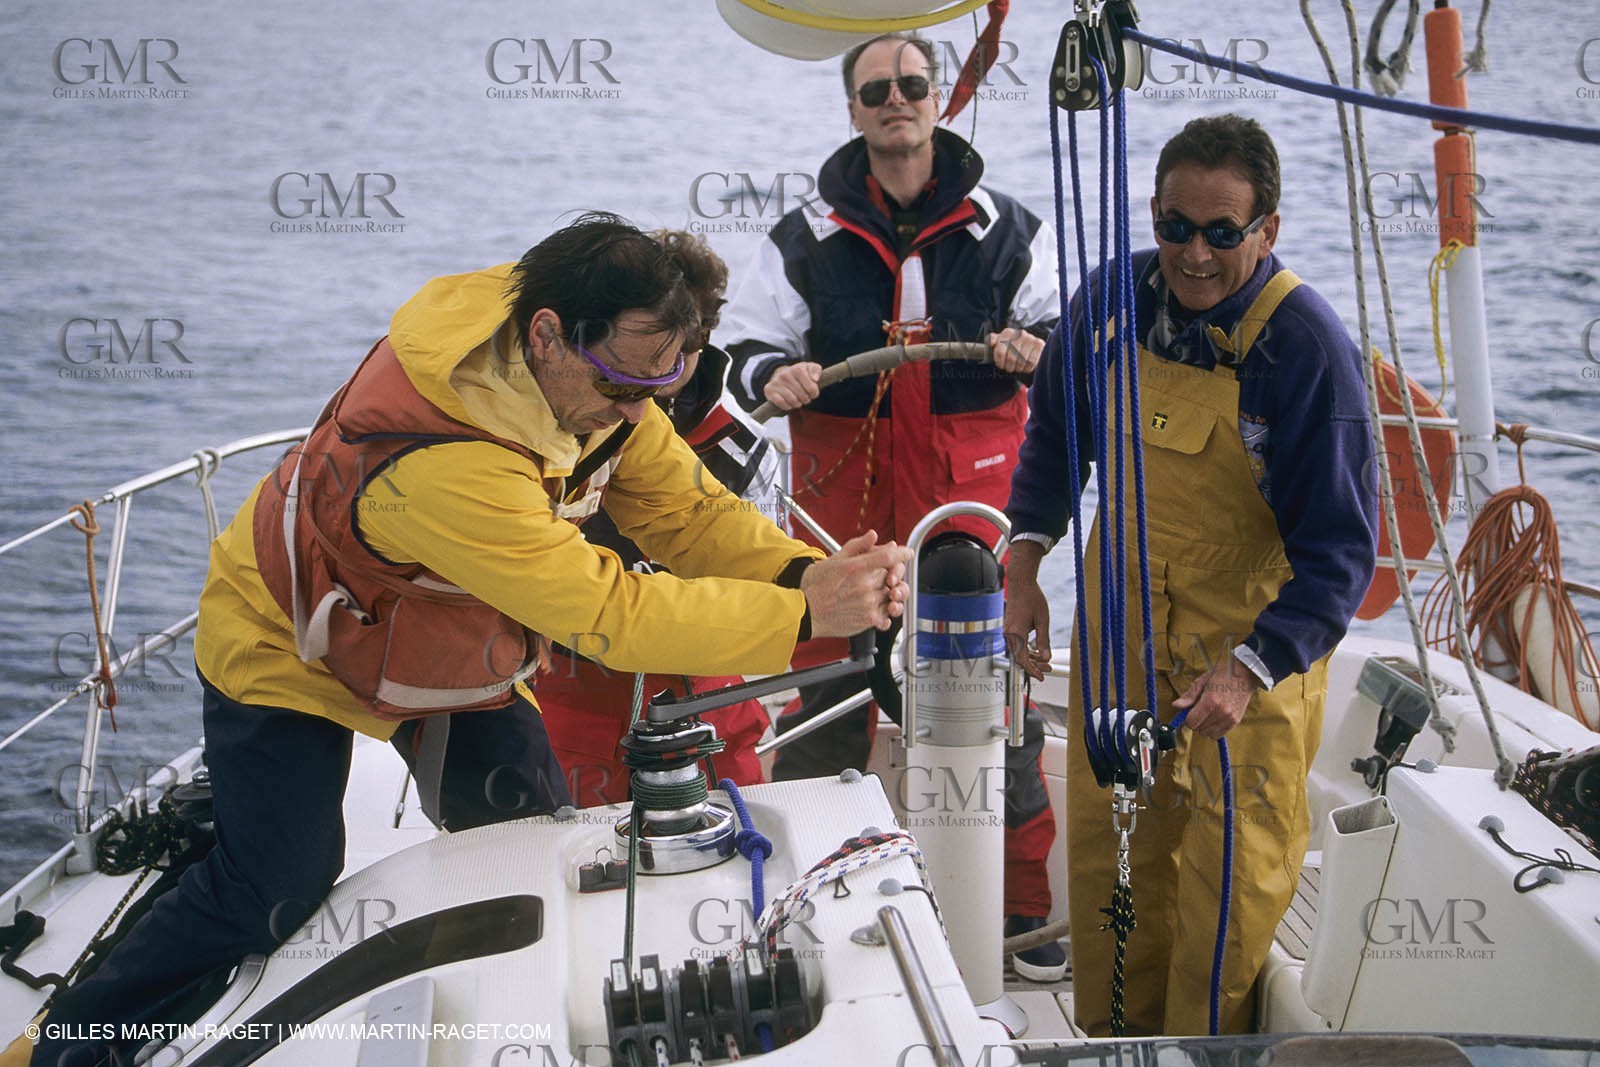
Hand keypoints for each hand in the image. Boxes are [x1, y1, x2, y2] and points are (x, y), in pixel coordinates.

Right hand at [763, 362, 822, 410]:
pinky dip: (787, 406)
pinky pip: (781, 403)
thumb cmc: (800, 375)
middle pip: (802, 395)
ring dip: (797, 403)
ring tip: (798, 400)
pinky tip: (789, 403)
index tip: (813, 393)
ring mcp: (776, 382)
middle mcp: (785, 374)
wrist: (782, 375)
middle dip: (806, 399)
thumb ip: (816, 370)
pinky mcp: (769, 390)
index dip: (814, 393)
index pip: (811, 388)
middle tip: (805, 397)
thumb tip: (815, 379)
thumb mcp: (810, 368)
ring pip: (792, 400)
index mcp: (797, 369)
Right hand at [800, 530, 911, 636]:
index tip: (906, 553)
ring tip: (876, 592)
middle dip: (891, 574)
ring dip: (888, 592)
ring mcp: (869, 603)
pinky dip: (885, 610)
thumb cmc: (817, 586)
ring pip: (892, 594)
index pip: (889, 556)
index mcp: (857, 567)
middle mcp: (865, 585)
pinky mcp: (869, 619)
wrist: (806, 611)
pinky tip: (875, 607)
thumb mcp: (834, 559)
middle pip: (892, 575)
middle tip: (882, 575)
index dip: (902, 553)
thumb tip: (873, 536)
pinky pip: (888, 614)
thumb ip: (857, 546)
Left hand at [988, 328, 1043, 374]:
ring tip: (1017, 367)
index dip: (999, 361)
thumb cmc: (1011, 348)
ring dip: (1018, 368)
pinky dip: (1027, 367)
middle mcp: (1019, 333)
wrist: (1029, 348)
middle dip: (1009, 366)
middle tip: (1009, 368)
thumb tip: (991, 342)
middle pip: (1011, 358)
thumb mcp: (1000, 343)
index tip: (1001, 365)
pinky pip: (1032, 361)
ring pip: (1022, 360)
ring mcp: (1030, 338)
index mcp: (1007, 333)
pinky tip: (1025, 367)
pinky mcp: (1039, 344)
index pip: (1000, 351)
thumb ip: (992, 341)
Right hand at [1003, 542, 1051, 679]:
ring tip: (1044, 660)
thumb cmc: (1031, 597)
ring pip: (1018, 651)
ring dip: (1031, 657)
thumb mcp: (1042, 620)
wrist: (1020, 582)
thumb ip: (1043, 641)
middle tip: (1048, 668)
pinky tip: (1036, 650)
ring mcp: (1008, 630)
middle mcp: (1009, 633)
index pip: (1022, 659)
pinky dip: (1026, 649)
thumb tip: (1046, 657)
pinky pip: (1017, 643)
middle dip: (1034, 665)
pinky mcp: (1010, 627)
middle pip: (1019, 657)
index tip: (1041, 676)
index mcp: (1016, 633)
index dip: (1032, 670)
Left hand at [1171, 657, 1262, 739]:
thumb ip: (1189, 695)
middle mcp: (1221, 712)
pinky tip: (1214, 718)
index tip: (1189, 711)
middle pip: (1198, 728)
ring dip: (1204, 726)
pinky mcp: (1235, 721)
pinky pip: (1218, 734)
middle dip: (1195, 721)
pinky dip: (1213, 729)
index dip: (1187, 718)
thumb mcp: (1202, 681)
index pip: (1191, 722)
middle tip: (1199, 710)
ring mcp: (1229, 718)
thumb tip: (1175, 705)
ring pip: (1208, 733)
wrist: (1244, 675)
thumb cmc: (1223, 675)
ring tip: (1208, 713)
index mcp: (1210, 701)